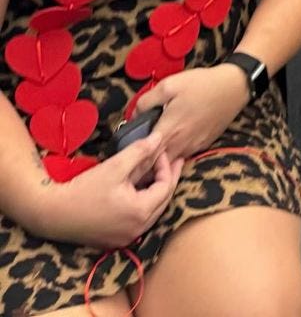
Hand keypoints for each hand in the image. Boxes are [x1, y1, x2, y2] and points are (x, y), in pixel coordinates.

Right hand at [30, 132, 182, 248]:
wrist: (52, 213)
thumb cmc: (84, 189)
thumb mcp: (115, 166)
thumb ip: (140, 151)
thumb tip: (160, 137)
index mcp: (140, 213)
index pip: (166, 187)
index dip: (167, 167)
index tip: (161, 152)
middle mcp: (137, 230)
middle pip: (163, 201)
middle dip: (167, 178)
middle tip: (172, 160)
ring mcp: (127, 238)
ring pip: (153, 211)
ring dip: (157, 191)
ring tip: (158, 171)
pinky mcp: (116, 240)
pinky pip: (140, 220)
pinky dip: (144, 203)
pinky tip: (141, 188)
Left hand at [136, 65, 249, 161]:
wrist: (234, 87)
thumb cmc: (201, 84)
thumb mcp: (169, 85)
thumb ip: (146, 101)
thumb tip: (134, 115)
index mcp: (168, 131)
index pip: (144, 158)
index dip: (132, 163)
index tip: (121, 162)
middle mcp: (180, 144)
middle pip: (156, 165)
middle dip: (143, 165)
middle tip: (131, 159)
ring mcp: (194, 146)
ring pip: (170, 161)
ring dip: (159, 161)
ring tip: (149, 152)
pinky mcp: (204, 144)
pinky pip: (184, 154)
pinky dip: (174, 153)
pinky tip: (172, 142)